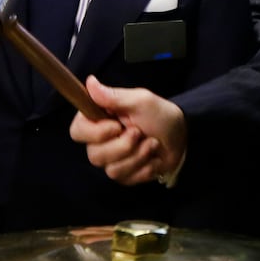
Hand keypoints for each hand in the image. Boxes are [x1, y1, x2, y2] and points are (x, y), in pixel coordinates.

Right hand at [70, 76, 185, 185]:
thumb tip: (90, 81)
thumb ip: (113, 96)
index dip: (94, 133)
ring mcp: (112, 161)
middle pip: (95, 155)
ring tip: (152, 144)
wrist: (182, 136)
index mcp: (99, 120)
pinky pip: (126, 179)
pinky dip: (144, 169)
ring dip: (138, 157)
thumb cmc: (160, 114)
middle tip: (141, 133)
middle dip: (124, 146)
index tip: (116, 126)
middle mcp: (101, 142)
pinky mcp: (125, 175)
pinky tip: (153, 159)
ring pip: (112, 170)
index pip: (77, 131)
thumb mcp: (140, 101)